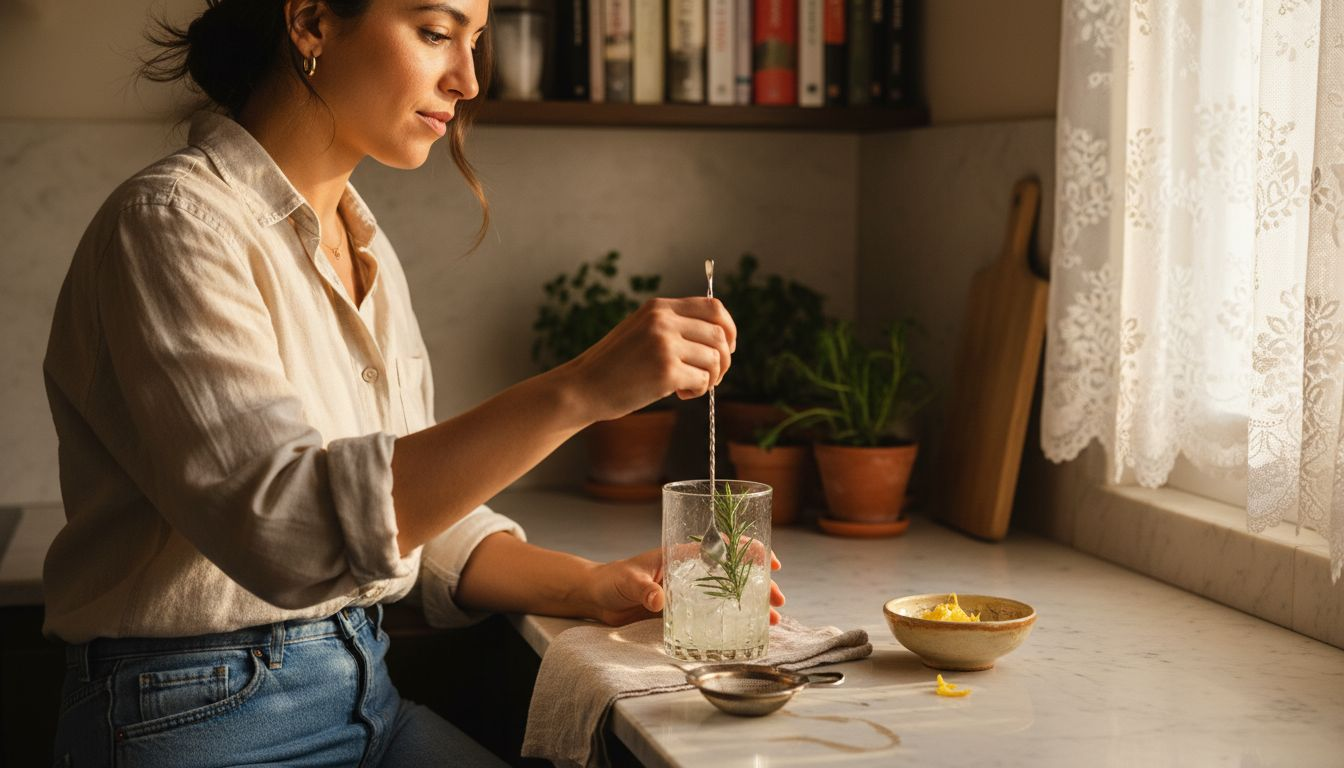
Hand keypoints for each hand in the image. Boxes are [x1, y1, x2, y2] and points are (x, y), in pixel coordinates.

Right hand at [566, 297, 736, 421]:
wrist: (583, 387)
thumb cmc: (613, 365)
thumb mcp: (640, 331)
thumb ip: (672, 326)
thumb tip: (718, 337)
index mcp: (658, 308)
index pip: (713, 307)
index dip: (729, 327)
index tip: (728, 346)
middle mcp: (663, 321)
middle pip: (719, 334)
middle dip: (724, 359)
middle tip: (713, 375)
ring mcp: (665, 345)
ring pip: (714, 359)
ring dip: (712, 377)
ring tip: (690, 386)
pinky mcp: (666, 372)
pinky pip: (703, 380)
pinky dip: (698, 391)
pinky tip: (680, 394)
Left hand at [583, 547, 785, 626]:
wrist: (596, 597)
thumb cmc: (610, 580)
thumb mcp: (627, 581)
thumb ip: (642, 589)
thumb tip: (657, 599)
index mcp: (680, 555)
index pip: (720, 546)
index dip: (748, 550)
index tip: (770, 559)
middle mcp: (689, 571)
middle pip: (732, 573)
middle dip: (759, 583)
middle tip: (778, 599)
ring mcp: (687, 591)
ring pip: (727, 594)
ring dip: (751, 604)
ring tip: (773, 619)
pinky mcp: (681, 610)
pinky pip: (711, 614)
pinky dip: (731, 620)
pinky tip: (747, 631)